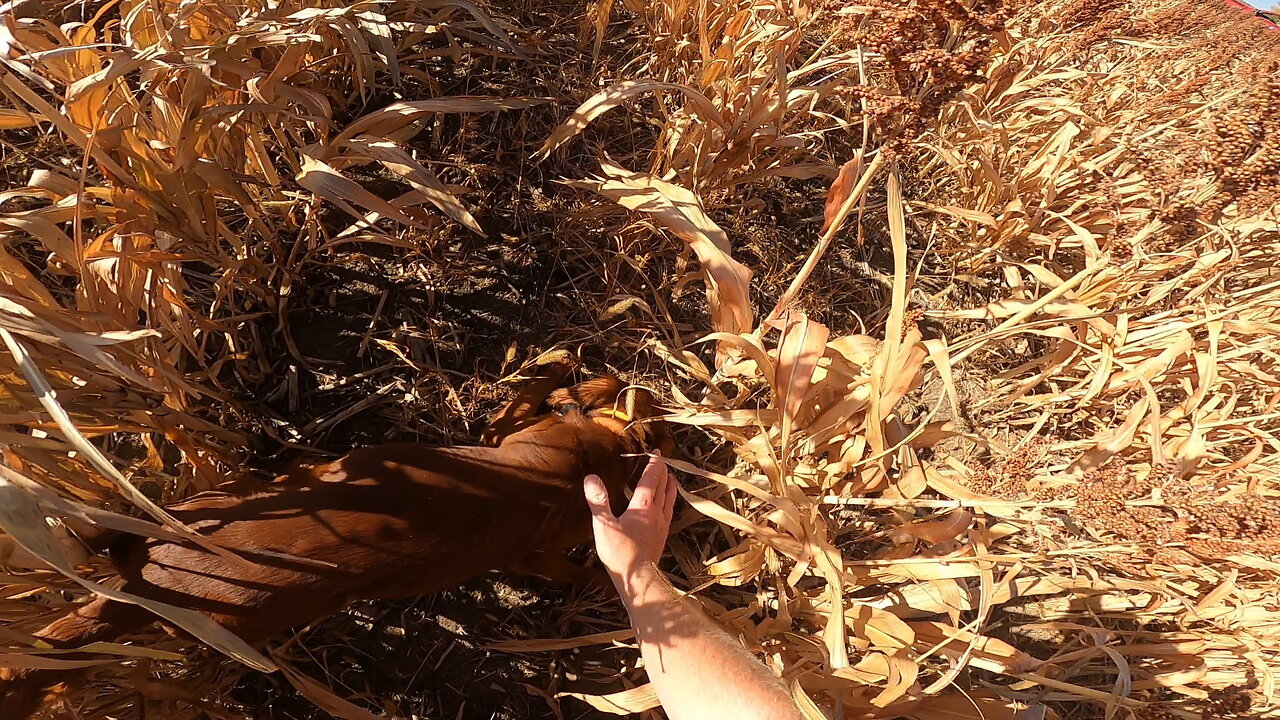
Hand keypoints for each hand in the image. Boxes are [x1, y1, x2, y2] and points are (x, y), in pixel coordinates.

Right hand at [584, 455, 675, 596]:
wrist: (638, 579)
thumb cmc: (620, 552)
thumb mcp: (604, 524)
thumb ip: (598, 501)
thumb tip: (591, 478)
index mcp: (643, 506)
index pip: (651, 478)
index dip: (654, 464)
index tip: (656, 452)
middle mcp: (657, 513)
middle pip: (664, 487)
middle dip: (663, 473)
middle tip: (663, 463)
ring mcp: (662, 526)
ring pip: (670, 501)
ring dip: (670, 488)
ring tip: (671, 481)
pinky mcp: (662, 538)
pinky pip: (668, 514)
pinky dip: (668, 504)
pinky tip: (664, 510)